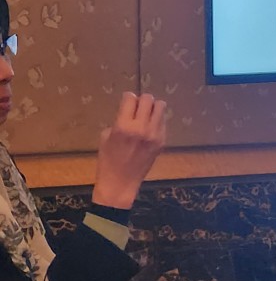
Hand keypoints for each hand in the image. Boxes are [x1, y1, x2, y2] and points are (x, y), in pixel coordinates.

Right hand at [91, 92, 166, 209]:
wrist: (121, 182)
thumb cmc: (108, 160)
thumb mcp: (106, 136)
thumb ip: (119, 120)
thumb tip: (130, 109)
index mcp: (123, 126)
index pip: (130, 99)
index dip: (128, 98)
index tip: (127, 101)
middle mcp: (141, 128)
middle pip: (148, 99)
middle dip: (142, 100)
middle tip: (137, 107)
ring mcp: (154, 135)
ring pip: (161, 107)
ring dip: (152, 107)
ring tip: (146, 115)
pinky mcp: (162, 141)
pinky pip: (163, 121)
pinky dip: (156, 120)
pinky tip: (149, 127)